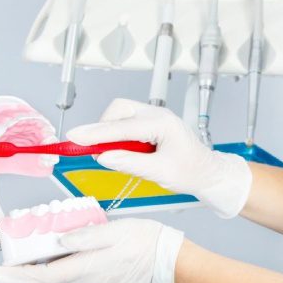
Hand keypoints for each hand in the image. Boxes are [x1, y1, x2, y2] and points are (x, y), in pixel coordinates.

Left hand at [0, 219, 183, 282]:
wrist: (172, 264)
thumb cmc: (148, 242)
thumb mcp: (118, 230)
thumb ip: (86, 236)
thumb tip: (59, 240)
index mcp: (87, 269)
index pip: (42, 275)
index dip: (15, 275)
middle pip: (46, 282)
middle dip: (25, 272)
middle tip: (13, 256)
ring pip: (61, 281)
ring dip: (47, 269)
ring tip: (43, 248)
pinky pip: (77, 281)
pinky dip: (66, 269)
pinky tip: (72, 253)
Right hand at [67, 99, 252, 218]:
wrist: (208, 172)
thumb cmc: (191, 171)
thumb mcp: (160, 172)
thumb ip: (131, 163)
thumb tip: (104, 157)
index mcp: (163, 124)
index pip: (122, 127)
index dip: (96, 133)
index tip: (74, 137)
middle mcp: (158, 115)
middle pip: (119, 110)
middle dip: (102, 128)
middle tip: (92, 151)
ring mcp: (155, 117)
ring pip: (121, 113)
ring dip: (109, 131)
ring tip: (110, 154)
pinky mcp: (151, 123)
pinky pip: (127, 122)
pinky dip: (117, 134)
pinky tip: (120, 151)